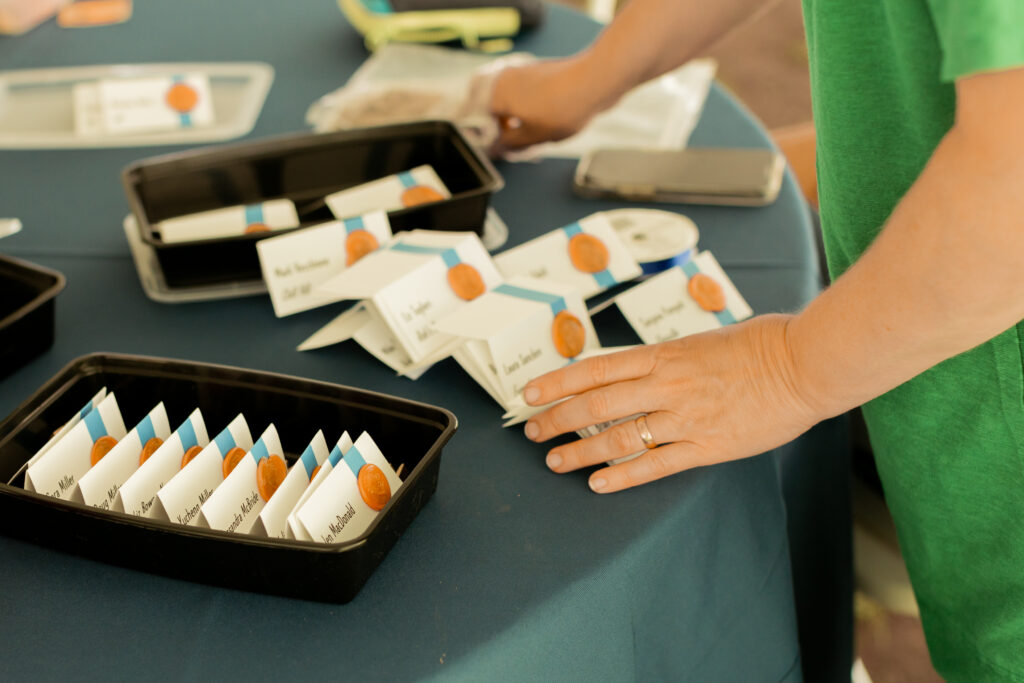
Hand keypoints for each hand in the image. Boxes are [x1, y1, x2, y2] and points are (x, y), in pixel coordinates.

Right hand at [489, 57, 609, 151]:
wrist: (595, 81)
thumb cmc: (561, 109)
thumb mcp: (532, 136)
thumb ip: (509, 144)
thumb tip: (495, 149)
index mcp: (496, 94)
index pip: (483, 123)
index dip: (494, 141)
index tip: (507, 153)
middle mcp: (505, 78)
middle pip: (498, 112)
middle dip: (509, 131)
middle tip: (524, 148)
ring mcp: (523, 72)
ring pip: (514, 105)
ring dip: (522, 122)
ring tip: (540, 137)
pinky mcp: (540, 72)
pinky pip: (529, 96)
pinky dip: (534, 111)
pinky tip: (550, 123)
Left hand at [522, 315, 825, 492]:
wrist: (806, 364)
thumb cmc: (763, 345)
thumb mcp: (705, 340)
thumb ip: (671, 359)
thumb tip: (643, 371)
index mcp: (665, 355)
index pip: (596, 369)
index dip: (557, 382)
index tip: (531, 393)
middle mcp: (666, 385)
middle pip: (595, 404)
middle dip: (557, 418)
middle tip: (531, 431)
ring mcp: (685, 417)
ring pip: (617, 437)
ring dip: (580, 450)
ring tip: (553, 461)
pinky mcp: (706, 446)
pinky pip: (655, 464)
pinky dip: (622, 474)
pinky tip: (598, 483)